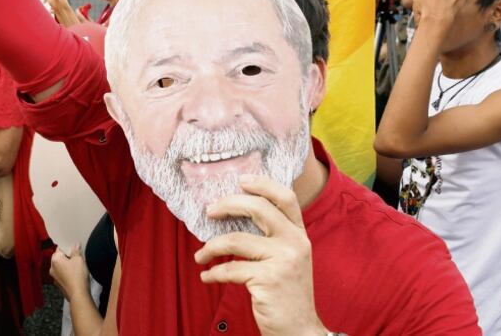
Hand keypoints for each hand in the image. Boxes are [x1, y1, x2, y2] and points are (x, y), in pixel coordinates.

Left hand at [49, 244, 90, 300]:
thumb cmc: (77, 277)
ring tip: (79, 266)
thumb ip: (76, 250)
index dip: (68, 247)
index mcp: (55, 260)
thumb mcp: (79, 259)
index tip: (74, 247)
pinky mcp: (60, 284)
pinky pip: (63, 275)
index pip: (59, 248)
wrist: (78, 294)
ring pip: (61, 267)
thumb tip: (75, 246)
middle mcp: (52, 268)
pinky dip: (69, 273)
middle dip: (68, 256)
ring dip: (68, 265)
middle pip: (60, 258)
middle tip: (78, 256)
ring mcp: (55, 278)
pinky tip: (77, 274)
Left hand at [195, 175, 324, 335]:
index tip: (240, 180)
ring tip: (200, 255)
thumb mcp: (290, 258)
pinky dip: (213, 272)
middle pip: (257, 208)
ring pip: (236, 239)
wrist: (300, 329)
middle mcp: (295, 243)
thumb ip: (274, 235)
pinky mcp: (268, 279)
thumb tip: (237, 212)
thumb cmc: (287, 292)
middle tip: (209, 211)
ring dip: (211, 247)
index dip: (262, 184)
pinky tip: (207, 275)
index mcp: (300, 234)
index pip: (285, 197)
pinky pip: (230, 269)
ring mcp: (283, 260)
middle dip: (227, 205)